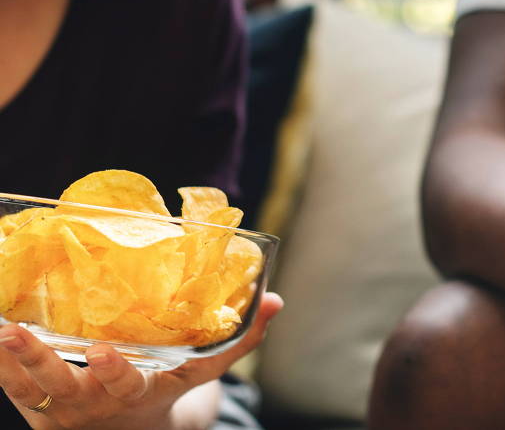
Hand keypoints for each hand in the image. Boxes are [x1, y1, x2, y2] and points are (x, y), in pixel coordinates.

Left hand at [0, 292, 282, 429]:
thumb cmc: (166, 392)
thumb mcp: (201, 373)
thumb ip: (240, 339)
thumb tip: (276, 300)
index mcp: (137, 393)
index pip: (126, 383)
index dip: (114, 369)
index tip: (104, 352)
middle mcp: (93, 402)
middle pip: (64, 383)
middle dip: (41, 361)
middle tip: (20, 334)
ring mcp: (61, 405)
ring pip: (28, 385)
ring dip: (10, 358)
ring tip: (0, 329)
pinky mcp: (35, 403)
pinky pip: (11, 386)